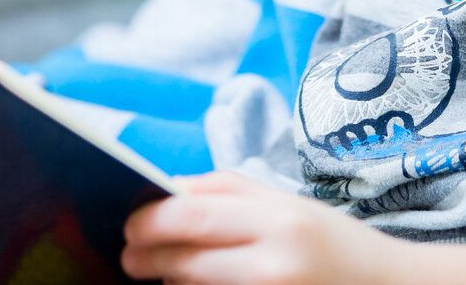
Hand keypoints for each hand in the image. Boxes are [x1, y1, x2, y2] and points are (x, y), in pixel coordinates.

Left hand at [121, 172, 465, 284]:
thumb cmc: (336, 245)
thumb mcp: (287, 204)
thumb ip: (228, 189)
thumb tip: (167, 189)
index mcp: (277, 219)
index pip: (188, 215)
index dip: (147, 221)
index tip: (129, 224)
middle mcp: (274, 263)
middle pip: (181, 261)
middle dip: (144, 259)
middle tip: (129, 257)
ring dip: (168, 283)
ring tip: (160, 273)